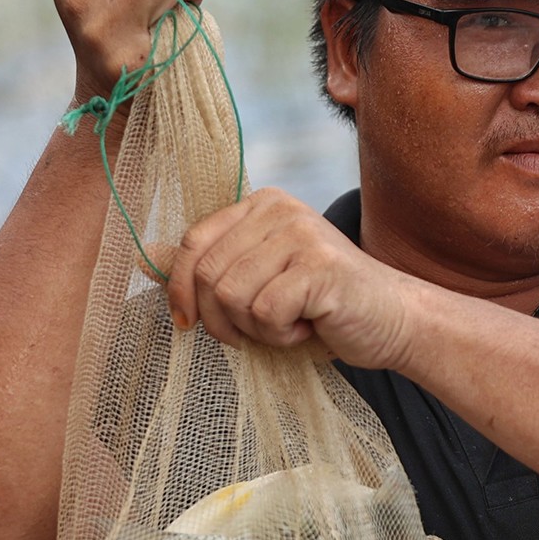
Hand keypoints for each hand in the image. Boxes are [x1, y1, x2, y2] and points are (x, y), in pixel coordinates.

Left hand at [167, 190, 420, 371]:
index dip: (181, 289)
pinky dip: (282, 334)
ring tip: (290, 323)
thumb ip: (209, 267)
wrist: (393, 321)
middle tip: (256, 332)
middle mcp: (279, 210)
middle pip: (209, 274)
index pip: (194, 242)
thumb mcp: (258, 281)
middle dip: (222, 319)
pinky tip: (309, 325)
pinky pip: (265, 313)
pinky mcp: (318, 266)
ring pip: (233, 295)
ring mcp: (300, 234)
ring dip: (255, 328)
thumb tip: (145, 258)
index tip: (187, 322)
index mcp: (261, 205)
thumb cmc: (322, 306)